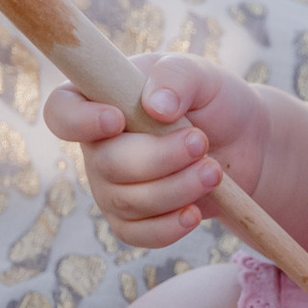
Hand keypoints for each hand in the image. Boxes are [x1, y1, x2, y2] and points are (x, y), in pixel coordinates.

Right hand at [45, 53, 269, 248]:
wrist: (246, 143)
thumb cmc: (213, 100)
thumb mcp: (200, 74)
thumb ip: (176, 76)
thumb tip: (155, 105)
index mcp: (101, 99)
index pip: (61, 111)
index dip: (78, 120)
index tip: (118, 119)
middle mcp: (98, 146)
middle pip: (106, 164)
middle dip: (159, 158)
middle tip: (201, 142)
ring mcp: (112, 186)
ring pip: (127, 201)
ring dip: (176, 188)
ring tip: (213, 171)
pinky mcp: (134, 219)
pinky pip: (136, 234)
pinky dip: (167, 227)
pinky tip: (194, 212)